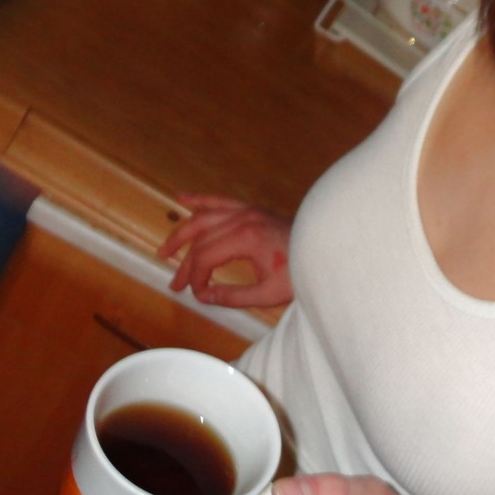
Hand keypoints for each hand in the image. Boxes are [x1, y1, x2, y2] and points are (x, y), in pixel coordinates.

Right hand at [158, 193, 293, 307]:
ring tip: (165, 249)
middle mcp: (244, 219)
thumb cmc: (302, 273)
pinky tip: (182, 198)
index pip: (206, 257)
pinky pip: (221, 200)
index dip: (196, 277)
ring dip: (182, 232)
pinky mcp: (254, 209)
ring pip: (204, 217)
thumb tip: (203, 297)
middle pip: (201, 238)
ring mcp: (249, 211)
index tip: (197, 294)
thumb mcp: (269, 294)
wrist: (329, 252)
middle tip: (173, 283)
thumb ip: (233, 297)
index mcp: (246, 238)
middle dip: (185, 262)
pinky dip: (201, 200)